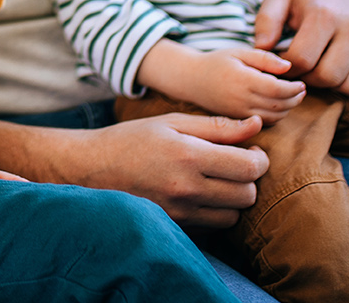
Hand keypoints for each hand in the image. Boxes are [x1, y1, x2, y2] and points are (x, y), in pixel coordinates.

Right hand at [0, 113, 268, 227]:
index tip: (249, 150)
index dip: (258, 158)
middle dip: (248, 178)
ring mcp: (180, 211)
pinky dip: (215, 211)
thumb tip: (256, 125)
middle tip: (234, 164)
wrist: (90, 168)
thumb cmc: (131, 139)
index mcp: (188, 155)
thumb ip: (217, 126)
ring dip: (233, 199)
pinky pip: (213, 225)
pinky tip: (201, 194)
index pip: (249, 167)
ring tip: (217, 180)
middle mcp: (186, 187)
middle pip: (247, 194)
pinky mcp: (174, 225)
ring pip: (233, 215)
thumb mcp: (171, 122)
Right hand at [136, 40, 304, 122]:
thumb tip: (289, 68)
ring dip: (287, 109)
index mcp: (242, 79)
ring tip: (290, 96)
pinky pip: (264, 123)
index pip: (277, 88)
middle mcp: (240, 99)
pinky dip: (275, 116)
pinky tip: (276, 104)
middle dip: (295, 99)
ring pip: (273, 117)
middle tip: (301, 89)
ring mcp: (238, 112)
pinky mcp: (237, 121)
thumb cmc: (217, 62)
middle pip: (279, 105)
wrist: (191, 80)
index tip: (301, 83)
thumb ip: (264, 58)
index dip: (294, 88)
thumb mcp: (239, 52)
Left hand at [254, 0, 348, 95]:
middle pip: (327, 77)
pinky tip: (341, 71)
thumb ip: (265, 21)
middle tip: (304, 69)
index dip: (287, 68)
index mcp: (324, 15)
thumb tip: (261, 48)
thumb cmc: (311, 0)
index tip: (285, 62)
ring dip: (331, 85)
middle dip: (310, 79)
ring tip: (321, 68)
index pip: (302, 60)